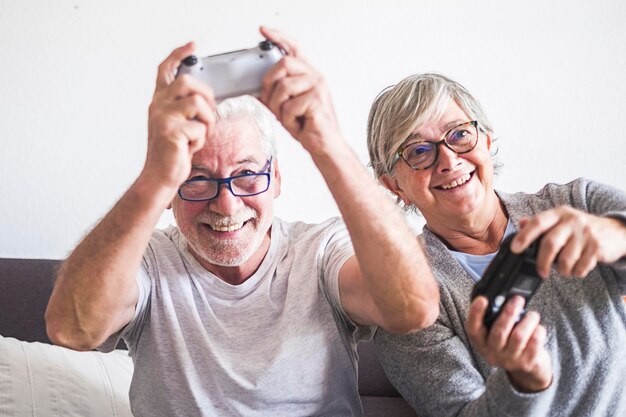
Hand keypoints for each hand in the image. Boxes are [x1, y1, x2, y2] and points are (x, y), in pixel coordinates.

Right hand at [142, 42, 216, 191]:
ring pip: (198, 103)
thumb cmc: (172, 152)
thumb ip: (184, 108)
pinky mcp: (171, 131)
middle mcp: (158, 105)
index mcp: (159, 101)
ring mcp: (163, 117)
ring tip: (200, 135)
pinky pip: (199, 128)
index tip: (192, 45)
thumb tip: (205, 97)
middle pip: (188, 81)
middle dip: (206, 96)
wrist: (160, 176)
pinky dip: (201, 140)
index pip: (165, 69)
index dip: (179, 54)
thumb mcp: (177, 124)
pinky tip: (191, 147)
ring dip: (207, 121)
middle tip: (208, 114)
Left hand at [259, 26, 344, 156]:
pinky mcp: (317, 100)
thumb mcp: (285, 108)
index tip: (263, 30)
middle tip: (270, 101)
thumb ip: (274, 94)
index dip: (278, 37)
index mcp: (308, 75)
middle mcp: (315, 77)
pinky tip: (298, 125)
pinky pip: (289, 107)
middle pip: (284, 63)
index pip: (294, 48)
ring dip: (279, 108)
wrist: (325, 146)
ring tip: (289, 119)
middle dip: (269, 83)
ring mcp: (318, 87)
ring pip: (283, 87)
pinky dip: (288, 121)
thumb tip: (256, 88)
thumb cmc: (308, 127)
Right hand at [466, 296, 551, 392]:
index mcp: (481, 342)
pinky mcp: (526, 363)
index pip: (473, 328)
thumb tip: (501, 298)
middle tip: (517, 299)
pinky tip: (538, 327)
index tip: (482, 299)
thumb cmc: (509, 341)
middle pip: (499, 332)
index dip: (475, 313)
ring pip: (518, 336)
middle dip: (509, 312)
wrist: (525, 367)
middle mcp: (492, 353)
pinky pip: (534, 344)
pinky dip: (538, 332)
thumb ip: (495, 318)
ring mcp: (509, 360)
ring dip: (528, 321)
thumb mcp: (496, 332)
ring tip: (533, 315)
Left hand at [511, 205, 625, 277]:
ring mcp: (586, 234)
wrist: (615, 230)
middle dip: (542, 261)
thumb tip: (521, 223)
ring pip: (566, 259)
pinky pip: (581, 267)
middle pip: (550, 243)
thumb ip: (541, 222)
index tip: (515, 249)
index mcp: (559, 213)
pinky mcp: (597, 247)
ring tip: (563, 270)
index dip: (524, 236)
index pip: (538, 222)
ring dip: (562, 270)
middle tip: (541, 272)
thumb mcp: (561, 219)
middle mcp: (572, 221)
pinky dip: (576, 272)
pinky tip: (577, 268)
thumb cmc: (580, 227)